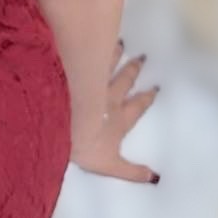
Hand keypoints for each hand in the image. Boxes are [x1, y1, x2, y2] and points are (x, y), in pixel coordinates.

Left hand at [69, 38, 160, 184]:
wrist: (61, 124)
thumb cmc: (85, 147)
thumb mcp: (110, 165)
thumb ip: (132, 172)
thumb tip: (155, 179)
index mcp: (119, 118)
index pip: (137, 106)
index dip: (147, 97)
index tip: (155, 87)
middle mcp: (108, 96)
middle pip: (124, 80)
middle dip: (134, 69)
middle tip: (142, 57)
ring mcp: (91, 82)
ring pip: (106, 65)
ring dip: (114, 55)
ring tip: (120, 43)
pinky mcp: (74, 72)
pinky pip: (85, 57)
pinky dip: (90, 49)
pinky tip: (89, 38)